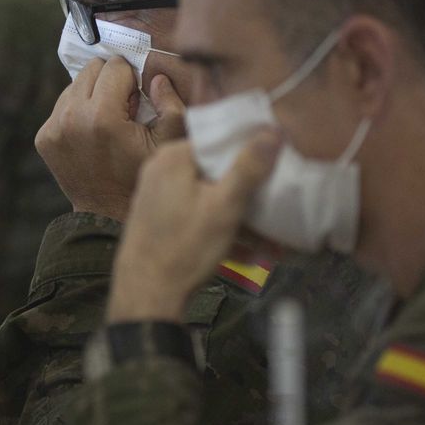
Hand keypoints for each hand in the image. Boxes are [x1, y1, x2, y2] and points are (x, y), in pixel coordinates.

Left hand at [35, 58, 188, 221]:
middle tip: (122, 109)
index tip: (136, 103)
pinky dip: (78, 110)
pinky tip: (91, 132)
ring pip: (75, 84)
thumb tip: (156, 76)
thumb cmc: (141, 174)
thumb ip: (171, 103)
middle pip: (92, 69)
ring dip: (93, 94)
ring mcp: (53, 127)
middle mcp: (71, 117)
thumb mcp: (169, 142)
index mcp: (102, 116)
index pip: (115, 66)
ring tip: (106, 121)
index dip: (132, 80)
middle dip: (110, 82)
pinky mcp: (44, 136)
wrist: (107, 211)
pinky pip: (62, 104)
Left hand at [107, 129, 281, 321]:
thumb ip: (249, 167)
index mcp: (173, 156)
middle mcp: (159, 170)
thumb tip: (272, 130)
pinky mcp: (158, 221)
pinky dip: (221, 231)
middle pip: (214, 171)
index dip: (249, 152)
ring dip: (241, 219)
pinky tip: (249, 254)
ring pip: (208, 198)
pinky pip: (197, 217)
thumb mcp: (225, 206)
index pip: (218, 141)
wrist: (146, 294)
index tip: (277, 166)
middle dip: (249, 193)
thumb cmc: (186, 246)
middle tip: (279, 207)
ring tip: (273, 242)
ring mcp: (157, 197)